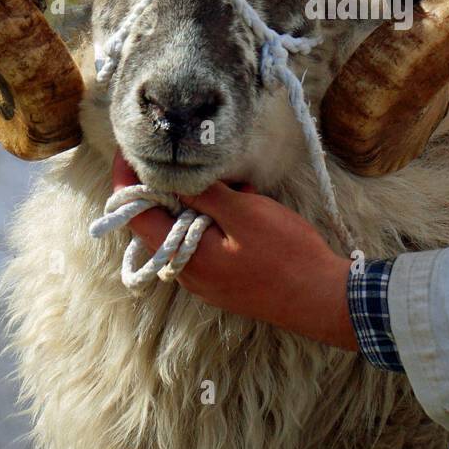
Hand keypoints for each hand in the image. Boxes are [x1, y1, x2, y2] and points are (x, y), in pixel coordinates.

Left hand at [111, 150, 357, 350]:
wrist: (321, 298)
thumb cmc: (285, 255)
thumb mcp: (244, 214)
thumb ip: (204, 196)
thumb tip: (172, 178)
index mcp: (183, 257)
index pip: (136, 214)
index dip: (127, 180)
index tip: (131, 150)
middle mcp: (187, 273)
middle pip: (159, 222)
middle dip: (169, 187)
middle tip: (185, 156)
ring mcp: (206, 280)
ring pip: (185, 231)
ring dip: (198, 202)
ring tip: (227, 180)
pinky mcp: (225, 281)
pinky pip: (206, 243)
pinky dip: (215, 219)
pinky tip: (243, 202)